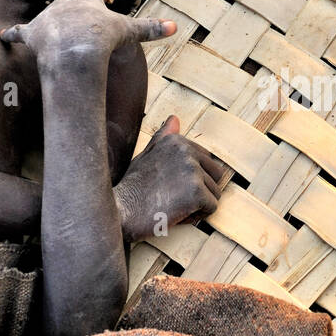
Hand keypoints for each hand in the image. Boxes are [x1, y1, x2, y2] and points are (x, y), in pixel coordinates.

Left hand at [0, 0, 175, 71]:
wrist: (77, 46)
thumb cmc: (103, 36)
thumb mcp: (129, 32)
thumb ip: (150, 29)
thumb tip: (175, 27)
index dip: (93, 7)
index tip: (96, 17)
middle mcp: (65, 3)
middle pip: (67, 2)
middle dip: (71, 11)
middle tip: (76, 24)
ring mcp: (47, 17)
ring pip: (47, 15)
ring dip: (48, 23)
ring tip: (50, 32)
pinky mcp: (32, 32)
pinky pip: (19, 32)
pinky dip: (13, 35)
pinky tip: (4, 37)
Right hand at [115, 116, 226, 241]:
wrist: (120, 212)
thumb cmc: (132, 188)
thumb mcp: (145, 157)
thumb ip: (163, 139)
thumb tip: (174, 118)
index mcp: (176, 141)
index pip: (206, 160)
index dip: (190, 179)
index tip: (167, 185)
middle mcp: (186, 151)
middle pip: (216, 174)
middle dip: (200, 190)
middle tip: (172, 198)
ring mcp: (192, 170)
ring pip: (214, 192)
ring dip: (197, 205)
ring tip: (172, 206)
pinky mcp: (197, 192)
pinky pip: (212, 208)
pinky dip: (196, 216)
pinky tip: (176, 215)